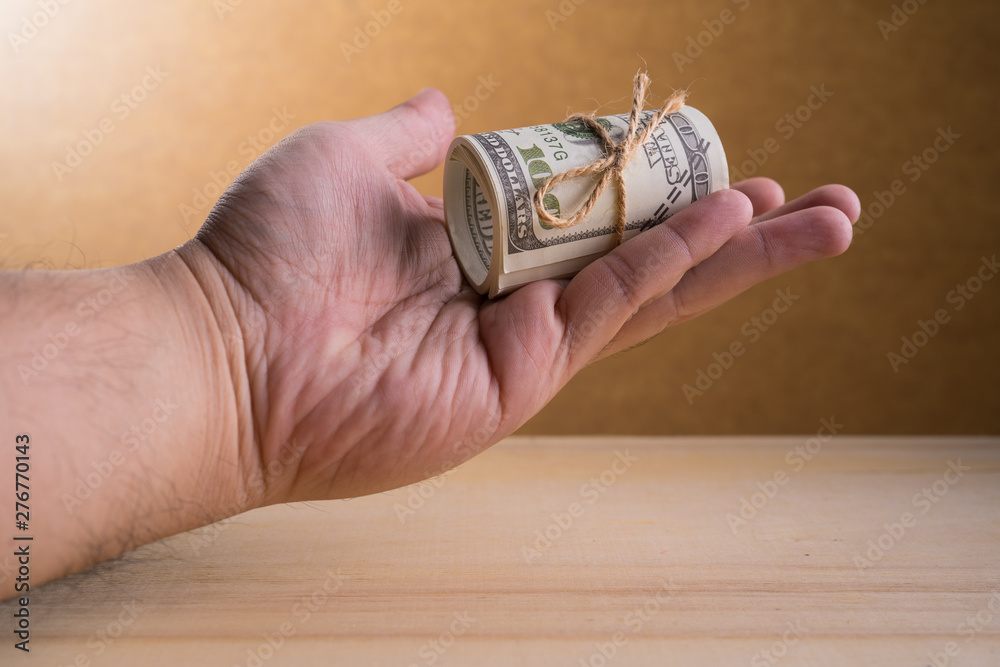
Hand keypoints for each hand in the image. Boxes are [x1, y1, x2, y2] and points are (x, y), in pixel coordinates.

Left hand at [179, 88, 859, 507]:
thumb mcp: (345, 159)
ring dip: (737, 253)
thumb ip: (410, 135)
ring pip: (651, 291)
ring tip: (822, 218)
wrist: (226, 344)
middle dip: (737, 235)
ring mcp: (522, 344)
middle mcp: (513, 297)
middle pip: (647, 259)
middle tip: (819, 207)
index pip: (595, 217)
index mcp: (481, 247)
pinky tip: (726, 219)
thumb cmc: (267, 251)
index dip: (662, 191)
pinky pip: (605, 309)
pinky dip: (666, 262)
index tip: (721, 160)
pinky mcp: (518, 381)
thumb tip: (449, 102)